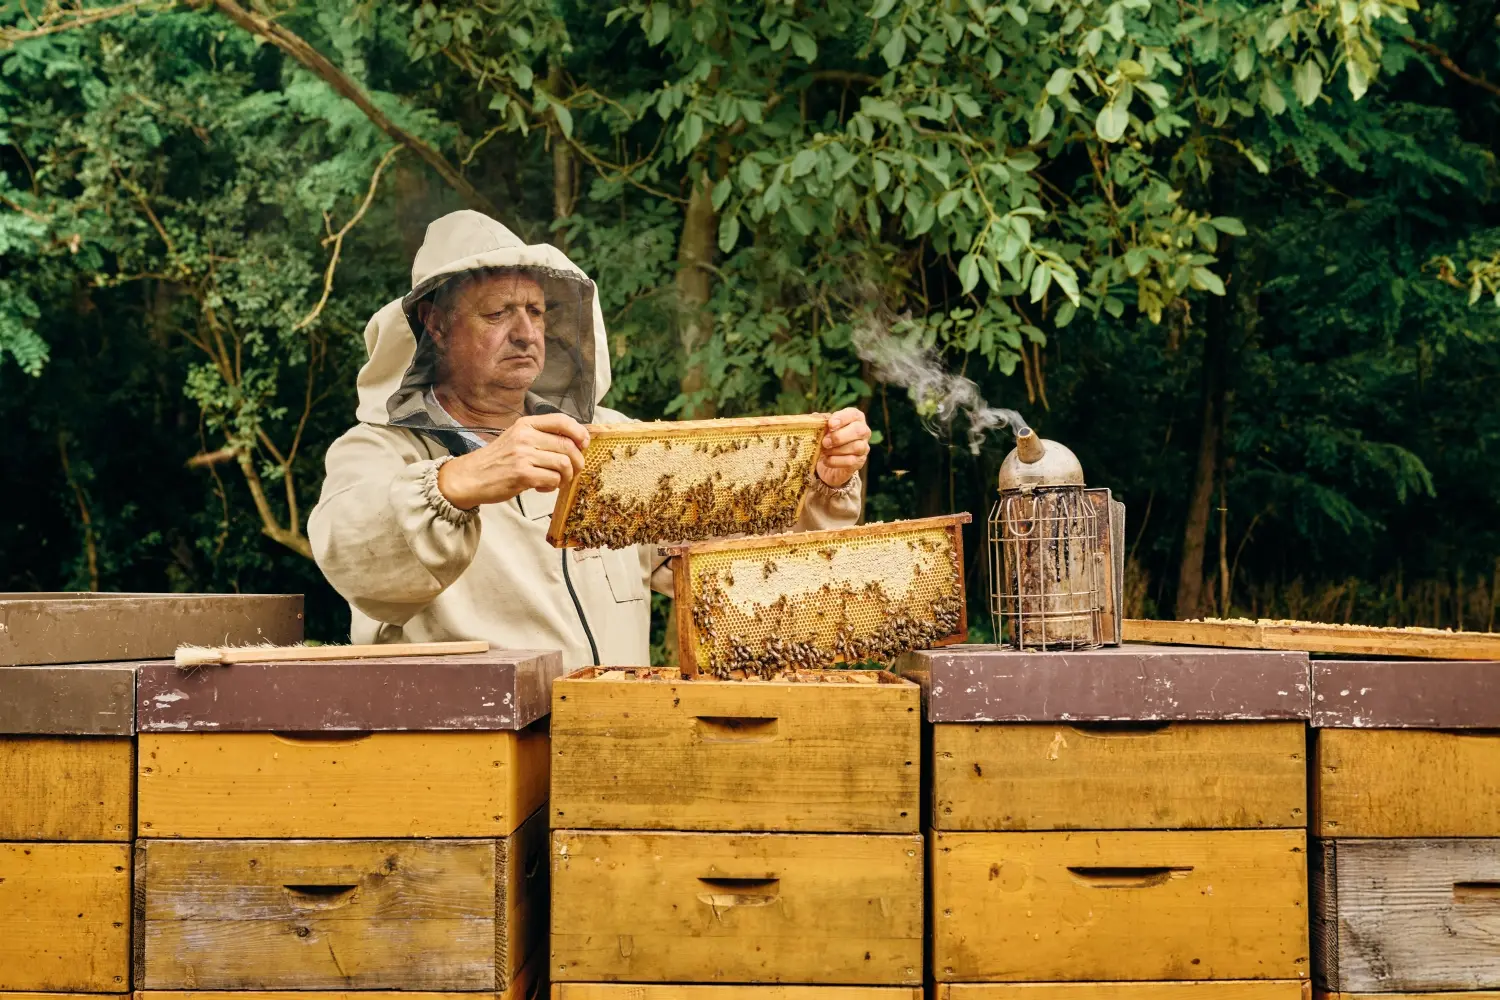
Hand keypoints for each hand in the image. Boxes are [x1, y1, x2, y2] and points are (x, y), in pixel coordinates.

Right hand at [437, 413, 589, 508]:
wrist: (468, 478)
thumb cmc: (495, 461)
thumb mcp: (515, 439)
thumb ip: (540, 438)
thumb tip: (573, 443)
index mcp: (525, 425)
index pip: (562, 420)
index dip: (579, 432)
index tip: (584, 444)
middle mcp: (525, 437)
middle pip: (568, 445)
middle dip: (578, 462)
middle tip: (573, 472)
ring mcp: (523, 455)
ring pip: (564, 464)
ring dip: (566, 476)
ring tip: (557, 481)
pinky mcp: (522, 475)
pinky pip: (553, 479)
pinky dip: (553, 486)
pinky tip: (543, 487)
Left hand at [815, 407, 870, 488]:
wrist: (827, 459)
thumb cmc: (827, 437)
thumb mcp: (823, 427)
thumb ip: (820, 421)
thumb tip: (815, 417)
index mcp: (855, 418)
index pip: (853, 414)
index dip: (842, 418)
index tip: (830, 424)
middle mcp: (863, 431)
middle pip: (858, 430)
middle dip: (839, 436)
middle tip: (825, 442)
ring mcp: (864, 447)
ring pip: (856, 447)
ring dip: (837, 450)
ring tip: (824, 451)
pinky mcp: (859, 461)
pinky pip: (851, 461)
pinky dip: (835, 461)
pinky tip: (826, 460)